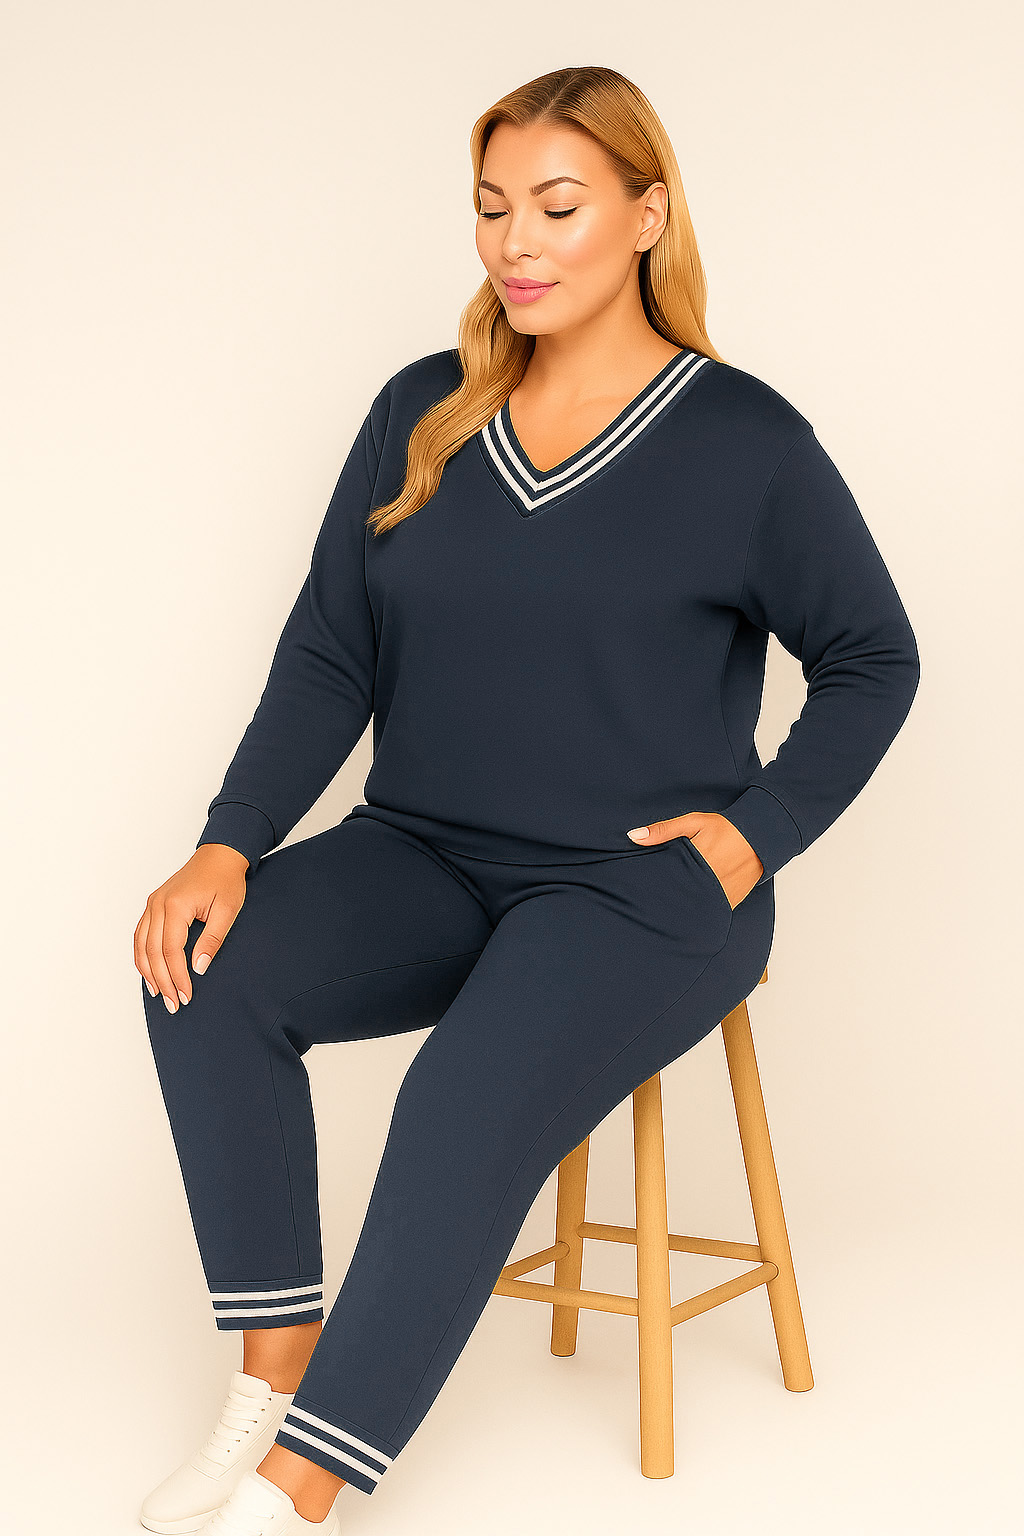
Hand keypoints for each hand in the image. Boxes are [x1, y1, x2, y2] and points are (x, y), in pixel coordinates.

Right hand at [134, 844, 248, 1013]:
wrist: (219, 856)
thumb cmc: (226, 880)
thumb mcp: (227, 910)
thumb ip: (212, 939)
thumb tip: (198, 968)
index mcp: (175, 905)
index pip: (170, 950)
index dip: (177, 976)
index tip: (186, 996)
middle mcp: (158, 904)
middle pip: (152, 951)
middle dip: (163, 981)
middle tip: (174, 1004)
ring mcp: (152, 903)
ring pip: (140, 945)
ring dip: (148, 972)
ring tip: (159, 994)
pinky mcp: (153, 905)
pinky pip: (140, 935)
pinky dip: (142, 956)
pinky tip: (150, 972)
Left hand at [626, 812, 763, 909]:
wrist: (760, 838)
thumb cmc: (726, 828)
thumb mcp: (693, 822)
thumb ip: (663, 830)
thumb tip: (633, 836)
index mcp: (696, 861)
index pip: (667, 880)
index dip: (652, 886)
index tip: (639, 888)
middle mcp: (709, 880)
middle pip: (678, 896)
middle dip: (663, 900)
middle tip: (646, 903)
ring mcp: (720, 894)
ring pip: (693, 908)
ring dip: (680, 907)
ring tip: (665, 908)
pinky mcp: (729, 901)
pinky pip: (710, 911)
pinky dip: (699, 910)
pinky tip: (687, 909)